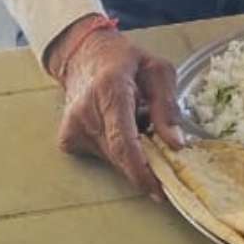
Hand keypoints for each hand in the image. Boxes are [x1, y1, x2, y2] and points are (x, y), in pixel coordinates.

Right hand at [47, 18, 185, 196]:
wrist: (83, 54)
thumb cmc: (124, 60)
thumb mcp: (157, 70)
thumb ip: (167, 106)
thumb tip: (176, 144)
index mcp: (110, 89)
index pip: (123, 141)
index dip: (142, 171)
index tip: (159, 190)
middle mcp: (86, 111)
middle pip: (121, 155)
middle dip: (145, 160)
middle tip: (160, 145)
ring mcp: (73, 127)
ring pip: (112, 159)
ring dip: (131, 151)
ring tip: (135, 121)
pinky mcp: (68, 139)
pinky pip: (101, 156)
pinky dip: (116, 149)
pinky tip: (117, 126)